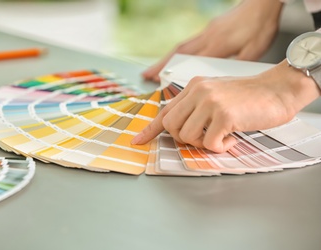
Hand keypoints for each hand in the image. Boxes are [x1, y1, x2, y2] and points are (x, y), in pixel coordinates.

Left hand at [132, 60, 319, 152]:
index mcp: (194, 87)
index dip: (149, 129)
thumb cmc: (248, 97)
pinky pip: (210, 143)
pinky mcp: (223, 114)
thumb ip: (197, 107)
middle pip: (172, 127)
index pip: (165, 111)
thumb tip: (181, 129)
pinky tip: (232, 137)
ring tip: (221, 135)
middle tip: (205, 137)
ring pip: (187, 137)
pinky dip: (220, 147)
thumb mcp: (216, 95)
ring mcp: (210, 102)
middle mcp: (198, 92)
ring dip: (204, 143)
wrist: (277, 89)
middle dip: (185, 139)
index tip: (137, 141)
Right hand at [142, 0, 282, 81]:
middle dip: (160, 66)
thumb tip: (221, 81)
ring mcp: (207, 32)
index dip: (169, 72)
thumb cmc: (261, 26)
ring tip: (155, 69)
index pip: (187, 61)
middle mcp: (207, 38)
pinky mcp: (210, 29)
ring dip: (166, 59)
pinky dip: (179, 52)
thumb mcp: (253, 51)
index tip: (154, 80)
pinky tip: (176, 58)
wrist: (264, 2)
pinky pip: (190, 43)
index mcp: (216, 45)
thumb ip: (235, 66)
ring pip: (181, 47)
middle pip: (178, 53)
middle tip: (145, 76)